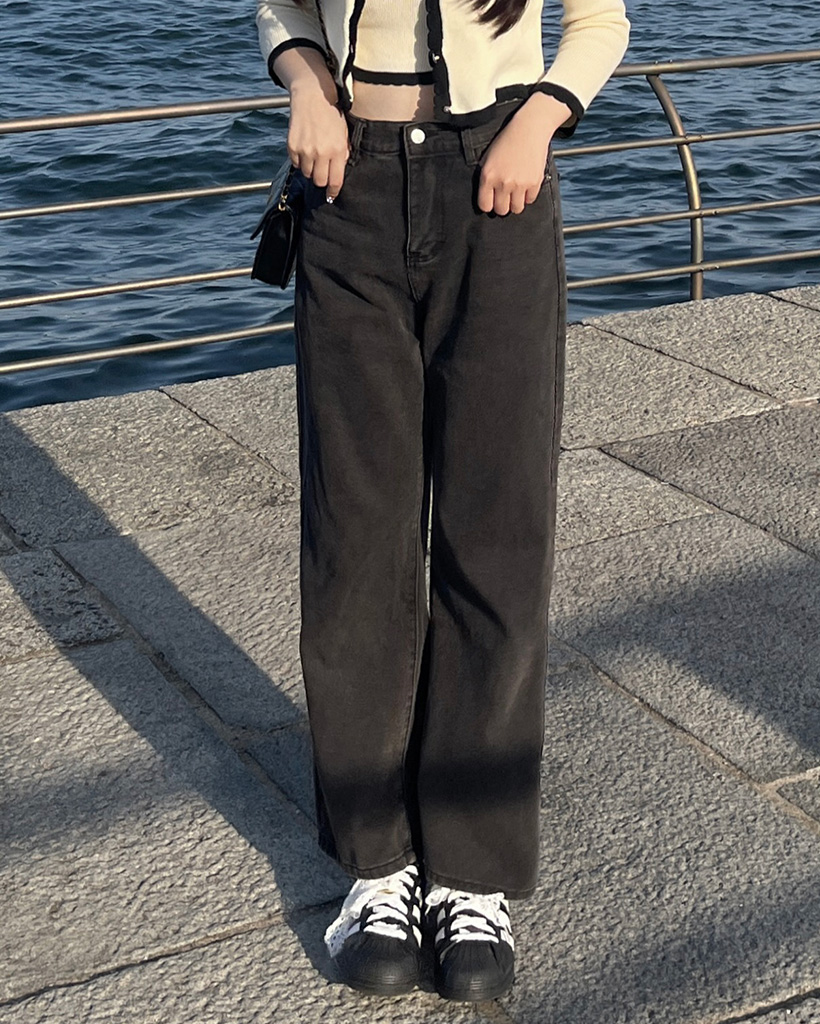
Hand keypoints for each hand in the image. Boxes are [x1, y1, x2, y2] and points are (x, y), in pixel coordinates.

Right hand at [276, 47, 351, 200]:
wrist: (312, 96)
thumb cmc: (331, 115)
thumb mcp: (343, 134)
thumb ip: (343, 154)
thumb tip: (338, 174)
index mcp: (337, 150)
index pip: (335, 181)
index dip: (333, 192)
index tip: (331, 196)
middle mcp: (321, 152)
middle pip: (319, 181)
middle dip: (321, 179)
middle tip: (322, 171)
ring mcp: (305, 150)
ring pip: (307, 174)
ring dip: (310, 169)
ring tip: (314, 156)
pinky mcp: (292, 146)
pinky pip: (296, 164)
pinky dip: (300, 161)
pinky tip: (305, 149)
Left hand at [476, 92, 569, 214]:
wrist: (529, 128)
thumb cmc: (507, 142)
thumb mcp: (488, 158)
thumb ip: (486, 179)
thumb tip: (487, 199)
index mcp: (488, 176)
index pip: (485, 206)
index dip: (488, 204)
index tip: (492, 200)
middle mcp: (503, 182)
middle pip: (501, 210)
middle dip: (502, 205)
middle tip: (505, 196)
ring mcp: (520, 184)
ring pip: (516, 209)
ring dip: (515, 203)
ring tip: (516, 192)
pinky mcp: (535, 182)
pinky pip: (530, 200)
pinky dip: (528, 195)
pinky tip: (526, 184)